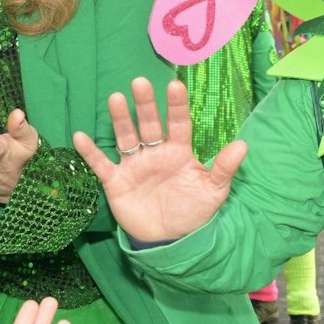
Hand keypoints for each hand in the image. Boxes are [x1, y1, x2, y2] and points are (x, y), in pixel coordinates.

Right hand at [76, 77, 244, 242]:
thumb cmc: (193, 211)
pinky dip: (90, 152)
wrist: (170, 241)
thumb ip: (224, 168)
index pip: (179, 124)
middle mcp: (155, 153)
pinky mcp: (116, 181)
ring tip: (116, 98)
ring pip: (126, 137)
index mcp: (179, 152)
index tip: (175, 85)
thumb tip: (243, 145)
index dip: (177, 106)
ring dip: (120, 119)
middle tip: (140, 82)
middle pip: (149, 124)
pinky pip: (101, 164)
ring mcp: (134, 165)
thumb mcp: (213, 192)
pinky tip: (80, 137)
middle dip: (145, 104)